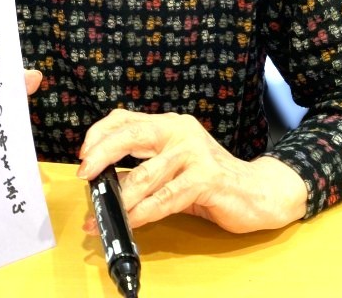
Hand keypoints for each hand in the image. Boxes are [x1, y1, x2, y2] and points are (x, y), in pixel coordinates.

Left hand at [77, 109, 306, 233]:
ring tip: (100, 214)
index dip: (100, 133)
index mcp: (169, 124)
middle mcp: (180, 131)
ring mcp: (194, 153)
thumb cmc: (211, 180)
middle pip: (131, 134)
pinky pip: (165, 198)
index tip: (83, 154)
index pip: (125, 118)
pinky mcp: (206, 178)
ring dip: (118, 198)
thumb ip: (145, 167)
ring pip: (145, 174)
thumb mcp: (174, 165)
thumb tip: (103, 183)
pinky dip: (143, 213)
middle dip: (101, 155)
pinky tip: (131, 222)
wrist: (258, 192)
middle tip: (83, 175)